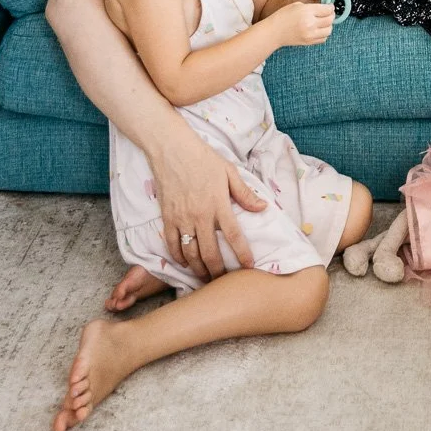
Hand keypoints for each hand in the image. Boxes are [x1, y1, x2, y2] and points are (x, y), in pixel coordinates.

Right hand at [150, 125, 266, 280]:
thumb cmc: (203, 158)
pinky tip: (185, 263)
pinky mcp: (167, 218)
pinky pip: (172, 245)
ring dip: (198, 269)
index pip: (233, 235)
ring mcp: (181, 219)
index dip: (243, 253)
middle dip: (218, 271)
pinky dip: (178, 258)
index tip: (250, 266)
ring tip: (206, 278)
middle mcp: (200, 215)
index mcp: (218, 204)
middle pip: (210, 252)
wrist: (172, 149)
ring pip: (190, 254)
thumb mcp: (229, 172)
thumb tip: (263, 208)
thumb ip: (245, 193)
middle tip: (224, 281)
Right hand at [276, 0, 335, 46]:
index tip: (329, 6)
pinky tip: (318, 29)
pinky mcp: (309, 42)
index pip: (327, 9)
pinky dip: (323, 33)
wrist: (274, 32)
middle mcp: (310, 24)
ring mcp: (310, 35)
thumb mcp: (297, 5)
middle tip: (328, 13)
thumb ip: (312, 6)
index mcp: (307, 12)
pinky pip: (323, 38)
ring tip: (323, 22)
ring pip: (329, 30)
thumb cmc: (284, 16)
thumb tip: (325, 8)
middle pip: (330, 20)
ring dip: (328, 25)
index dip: (330, 7)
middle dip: (331, 15)